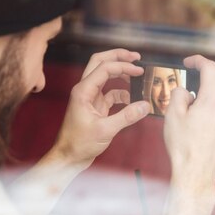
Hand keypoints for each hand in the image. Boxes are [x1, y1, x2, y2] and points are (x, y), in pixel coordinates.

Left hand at [50, 49, 150, 168]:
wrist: (69, 157)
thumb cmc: (80, 144)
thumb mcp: (105, 130)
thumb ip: (127, 116)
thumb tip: (145, 105)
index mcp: (83, 91)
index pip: (105, 68)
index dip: (123, 66)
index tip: (139, 70)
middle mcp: (85, 89)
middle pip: (100, 62)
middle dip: (118, 57)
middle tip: (136, 57)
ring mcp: (90, 97)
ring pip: (105, 75)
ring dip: (121, 72)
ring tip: (137, 74)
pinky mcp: (96, 106)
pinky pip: (110, 92)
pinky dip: (122, 92)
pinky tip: (132, 98)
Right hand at [163, 55, 214, 197]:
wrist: (195, 173)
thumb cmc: (183, 146)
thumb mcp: (172, 115)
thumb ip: (178, 94)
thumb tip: (185, 91)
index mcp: (212, 101)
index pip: (210, 69)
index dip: (198, 60)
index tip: (187, 62)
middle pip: (214, 81)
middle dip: (198, 79)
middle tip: (181, 86)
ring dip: (201, 93)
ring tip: (184, 107)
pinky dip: (205, 104)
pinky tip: (192, 117)